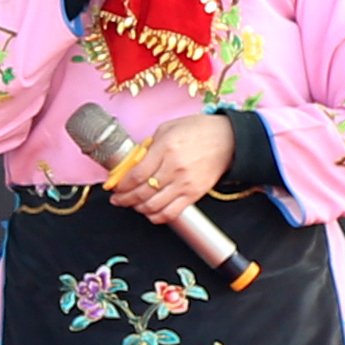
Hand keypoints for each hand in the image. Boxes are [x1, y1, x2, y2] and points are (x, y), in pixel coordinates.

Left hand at [106, 114, 232, 224]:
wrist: (229, 140)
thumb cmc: (199, 131)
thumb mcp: (168, 128)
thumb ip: (149, 146)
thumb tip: (132, 162)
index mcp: (165, 148)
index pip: (136, 174)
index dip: (121, 185)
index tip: (115, 186)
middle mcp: (174, 168)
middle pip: (141, 192)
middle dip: (124, 199)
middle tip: (118, 199)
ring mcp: (185, 183)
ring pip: (153, 205)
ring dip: (138, 208)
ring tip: (132, 205)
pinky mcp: (194, 194)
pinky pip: (171, 213)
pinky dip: (157, 217)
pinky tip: (150, 213)